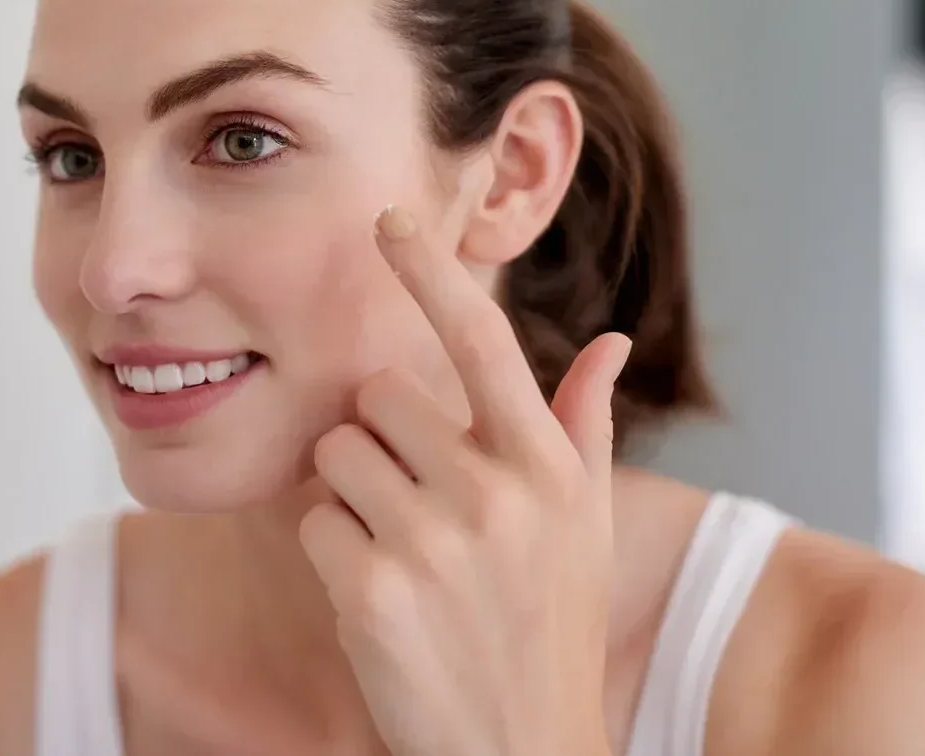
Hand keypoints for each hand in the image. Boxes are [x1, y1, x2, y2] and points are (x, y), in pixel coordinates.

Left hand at [298, 205, 629, 755]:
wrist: (519, 754)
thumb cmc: (547, 626)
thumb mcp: (581, 526)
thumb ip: (583, 426)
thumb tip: (611, 342)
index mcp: (548, 465)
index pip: (485, 341)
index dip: (432, 274)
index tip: (389, 221)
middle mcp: (498, 493)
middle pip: (379, 395)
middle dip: (381, 440)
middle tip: (418, 506)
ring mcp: (437, 543)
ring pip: (335, 455)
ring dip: (351, 498)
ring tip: (403, 556)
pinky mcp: (375, 591)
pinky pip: (313, 522)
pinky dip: (331, 555)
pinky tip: (380, 600)